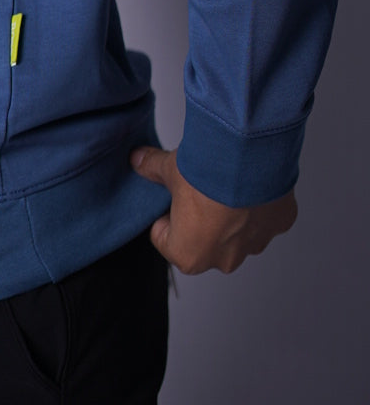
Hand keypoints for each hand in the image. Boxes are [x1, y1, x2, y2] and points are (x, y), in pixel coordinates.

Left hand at [130, 144, 296, 273]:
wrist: (248, 156)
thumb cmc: (206, 174)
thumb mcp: (169, 169)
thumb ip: (150, 168)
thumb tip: (137, 160)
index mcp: (189, 255)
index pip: (165, 238)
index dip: (164, 213)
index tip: (170, 196)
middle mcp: (224, 260)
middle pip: (202, 239)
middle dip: (199, 217)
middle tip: (199, 187)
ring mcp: (255, 245)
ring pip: (236, 231)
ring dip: (231, 212)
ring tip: (226, 182)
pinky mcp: (279, 225)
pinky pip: (264, 216)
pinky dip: (258, 201)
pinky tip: (250, 181)